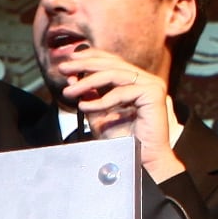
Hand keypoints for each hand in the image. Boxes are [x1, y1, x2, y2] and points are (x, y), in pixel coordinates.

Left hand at [57, 50, 183, 178]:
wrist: (140, 161)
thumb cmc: (123, 142)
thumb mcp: (98, 116)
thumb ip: (89, 97)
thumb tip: (73, 79)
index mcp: (135, 80)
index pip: (111, 61)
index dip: (90, 57)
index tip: (69, 60)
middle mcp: (145, 79)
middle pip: (111, 63)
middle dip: (84, 65)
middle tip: (63, 68)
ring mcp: (151, 84)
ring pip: (114, 74)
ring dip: (87, 82)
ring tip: (69, 91)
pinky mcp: (153, 93)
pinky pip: (121, 92)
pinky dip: (101, 100)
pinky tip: (84, 106)